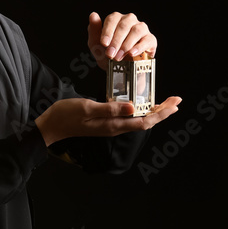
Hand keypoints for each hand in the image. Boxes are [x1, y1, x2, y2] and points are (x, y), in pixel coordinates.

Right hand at [34, 96, 181, 145]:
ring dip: (153, 111)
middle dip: (162, 112)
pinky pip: (128, 116)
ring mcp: (110, 124)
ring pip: (138, 119)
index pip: (144, 121)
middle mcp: (115, 127)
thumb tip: (133, 107)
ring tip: (164, 103)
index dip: (161, 113)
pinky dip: (139, 109)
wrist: (51, 125)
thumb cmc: (66, 115)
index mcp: (113, 125)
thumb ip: (110, 108)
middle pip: (145, 121)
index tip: (174, 105)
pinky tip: (140, 103)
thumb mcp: (87, 108)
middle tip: (176, 101)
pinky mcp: (105, 120)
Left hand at [87, 12, 157, 70]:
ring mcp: (142, 29)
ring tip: (118, 56)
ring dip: (126, 45)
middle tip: (110, 54)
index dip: (107, 31)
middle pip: (124, 25)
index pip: (113, 19)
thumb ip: (93, 29)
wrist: (119, 69)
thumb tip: (93, 14)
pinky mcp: (150, 39)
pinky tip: (131, 53)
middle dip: (116, 41)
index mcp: (116, 19)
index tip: (104, 43)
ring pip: (136, 31)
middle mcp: (130, 20)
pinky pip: (147, 40)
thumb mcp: (95, 44)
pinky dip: (139, 47)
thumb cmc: (107, 53)